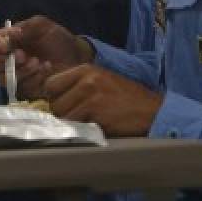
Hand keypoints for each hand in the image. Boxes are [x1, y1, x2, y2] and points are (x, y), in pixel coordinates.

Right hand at [0, 16, 92, 98]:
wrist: (77, 58)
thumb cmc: (57, 39)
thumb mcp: (42, 26)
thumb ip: (25, 28)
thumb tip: (8, 36)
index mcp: (8, 41)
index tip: (4, 46)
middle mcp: (7, 59)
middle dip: (3, 61)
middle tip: (22, 56)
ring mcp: (15, 76)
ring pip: (2, 79)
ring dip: (19, 71)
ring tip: (37, 62)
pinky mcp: (25, 90)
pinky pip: (21, 88)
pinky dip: (33, 78)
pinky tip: (46, 69)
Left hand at [43, 64, 162, 136]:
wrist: (152, 110)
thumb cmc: (125, 98)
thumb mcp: (100, 80)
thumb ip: (77, 84)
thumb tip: (50, 96)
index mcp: (85, 69)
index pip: (51, 83)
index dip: (54, 97)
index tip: (63, 105)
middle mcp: (86, 80)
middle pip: (54, 102)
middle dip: (62, 113)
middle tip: (77, 117)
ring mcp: (91, 96)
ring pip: (62, 116)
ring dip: (71, 124)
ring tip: (88, 122)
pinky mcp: (97, 113)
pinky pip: (75, 126)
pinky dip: (81, 130)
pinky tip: (95, 127)